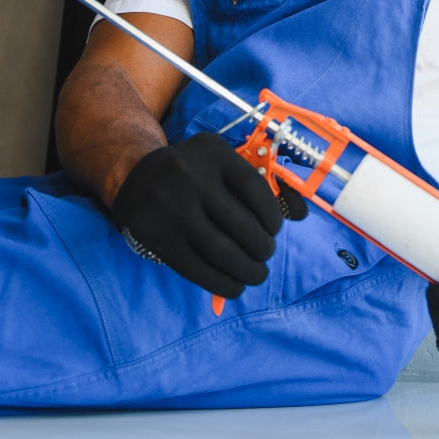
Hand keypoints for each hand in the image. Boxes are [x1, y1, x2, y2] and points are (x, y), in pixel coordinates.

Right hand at [111, 132, 307, 297]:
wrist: (136, 178)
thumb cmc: (196, 173)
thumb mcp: (223, 164)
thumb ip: (263, 182)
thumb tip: (302, 213)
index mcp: (212, 152)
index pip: (254, 188)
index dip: (272, 216)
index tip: (275, 230)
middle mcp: (190, 176)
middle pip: (240, 225)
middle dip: (262, 248)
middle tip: (265, 254)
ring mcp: (171, 208)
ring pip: (220, 251)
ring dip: (246, 270)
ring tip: (256, 274)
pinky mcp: (156, 236)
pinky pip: (195, 268)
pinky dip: (221, 284)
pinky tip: (234, 286)